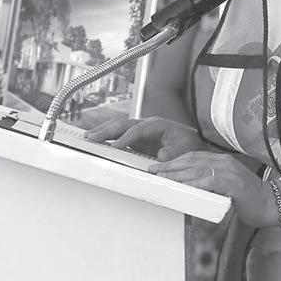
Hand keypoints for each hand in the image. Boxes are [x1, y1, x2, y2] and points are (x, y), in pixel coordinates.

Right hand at [87, 117, 205, 159]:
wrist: (192, 143)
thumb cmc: (188, 144)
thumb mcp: (184, 149)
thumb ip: (173, 153)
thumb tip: (162, 156)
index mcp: (157, 125)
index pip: (137, 130)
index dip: (126, 138)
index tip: (115, 146)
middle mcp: (146, 124)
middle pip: (123, 125)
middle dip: (107, 131)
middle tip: (91, 138)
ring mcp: (140, 130)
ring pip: (118, 127)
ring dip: (103, 131)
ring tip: (88, 137)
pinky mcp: (136, 138)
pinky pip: (118, 135)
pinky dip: (106, 137)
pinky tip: (96, 141)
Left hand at [149, 151, 273, 227]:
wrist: (271, 204)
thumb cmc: (248, 199)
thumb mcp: (226, 187)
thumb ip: (210, 184)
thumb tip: (190, 189)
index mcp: (221, 160)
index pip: (193, 157)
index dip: (175, 161)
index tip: (159, 166)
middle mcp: (224, 161)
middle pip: (191, 161)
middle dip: (170, 166)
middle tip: (154, 170)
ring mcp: (229, 170)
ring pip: (197, 170)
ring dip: (177, 174)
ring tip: (162, 178)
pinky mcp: (233, 182)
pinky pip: (209, 182)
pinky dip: (194, 184)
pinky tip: (183, 187)